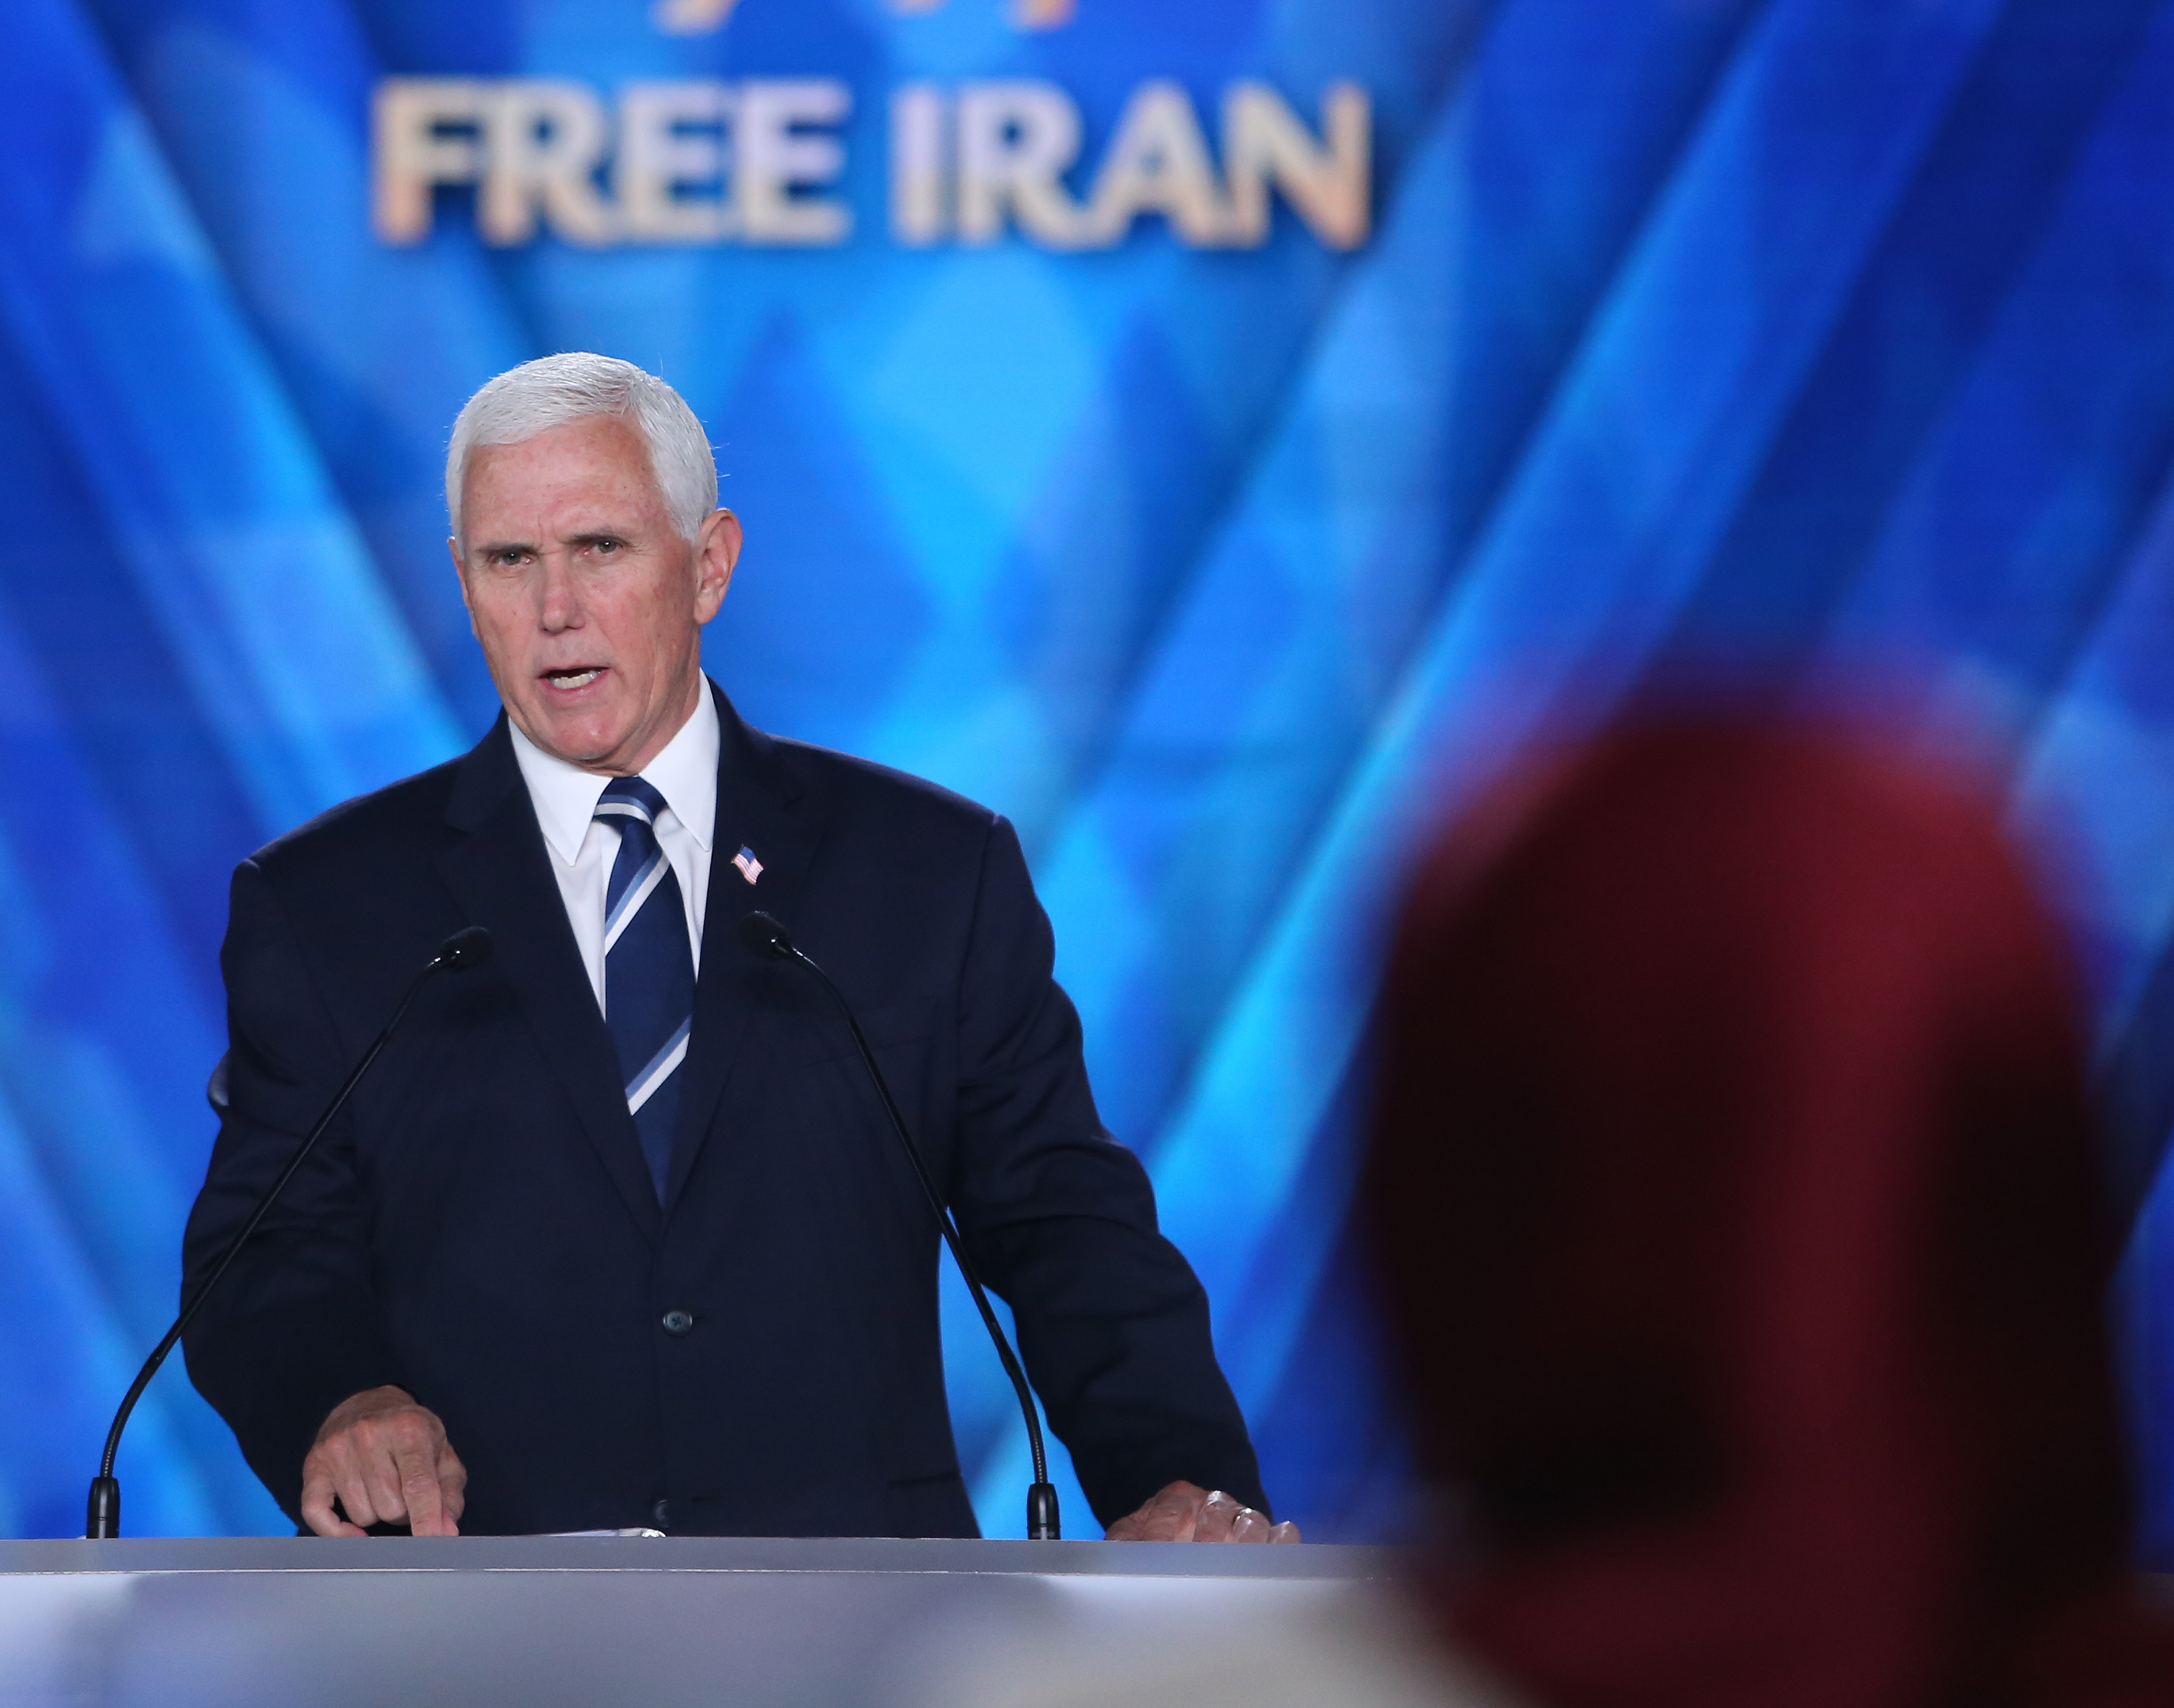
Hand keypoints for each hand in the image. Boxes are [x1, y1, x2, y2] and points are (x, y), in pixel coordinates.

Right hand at [300, 1385, 466, 1536]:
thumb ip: (449, 1494)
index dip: (426, 1519)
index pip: (418, 1485)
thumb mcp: (442, 1454)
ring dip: (376, 1514)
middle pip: (390, 1508)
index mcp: (409, 1430)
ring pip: (361, 1515)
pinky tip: (353, 1529)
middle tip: (404, 1492)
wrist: (370, 1403)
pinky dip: (336, 1531)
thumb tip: (446, 1532)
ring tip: (382, 1490)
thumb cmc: (411, 1434)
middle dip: (403, 1511)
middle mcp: (369, 1435)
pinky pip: (317, 1514)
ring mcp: (337, 1449)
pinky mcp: (313, 1465)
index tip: (431, 1543)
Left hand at [1104, 1479, 1298, 1542]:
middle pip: (1215, 1513)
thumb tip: (1107, 1556)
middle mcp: (1212, 1503)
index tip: (1158, 1554)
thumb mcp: (1135, 1533)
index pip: (1170, 1511)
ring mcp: (1243, 1516)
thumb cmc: (1160, 1536)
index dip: (1162, 1534)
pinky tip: (1276, 1561)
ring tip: (1241, 1564)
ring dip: (1247, 1543)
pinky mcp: (1270, 1534)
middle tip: (1203, 1561)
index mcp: (1175, 1499)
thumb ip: (1122, 1542)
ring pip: (1252, 1521)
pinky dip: (1282, 1546)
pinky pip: (1284, 1534)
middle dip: (1209, 1538)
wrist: (1191, 1525)